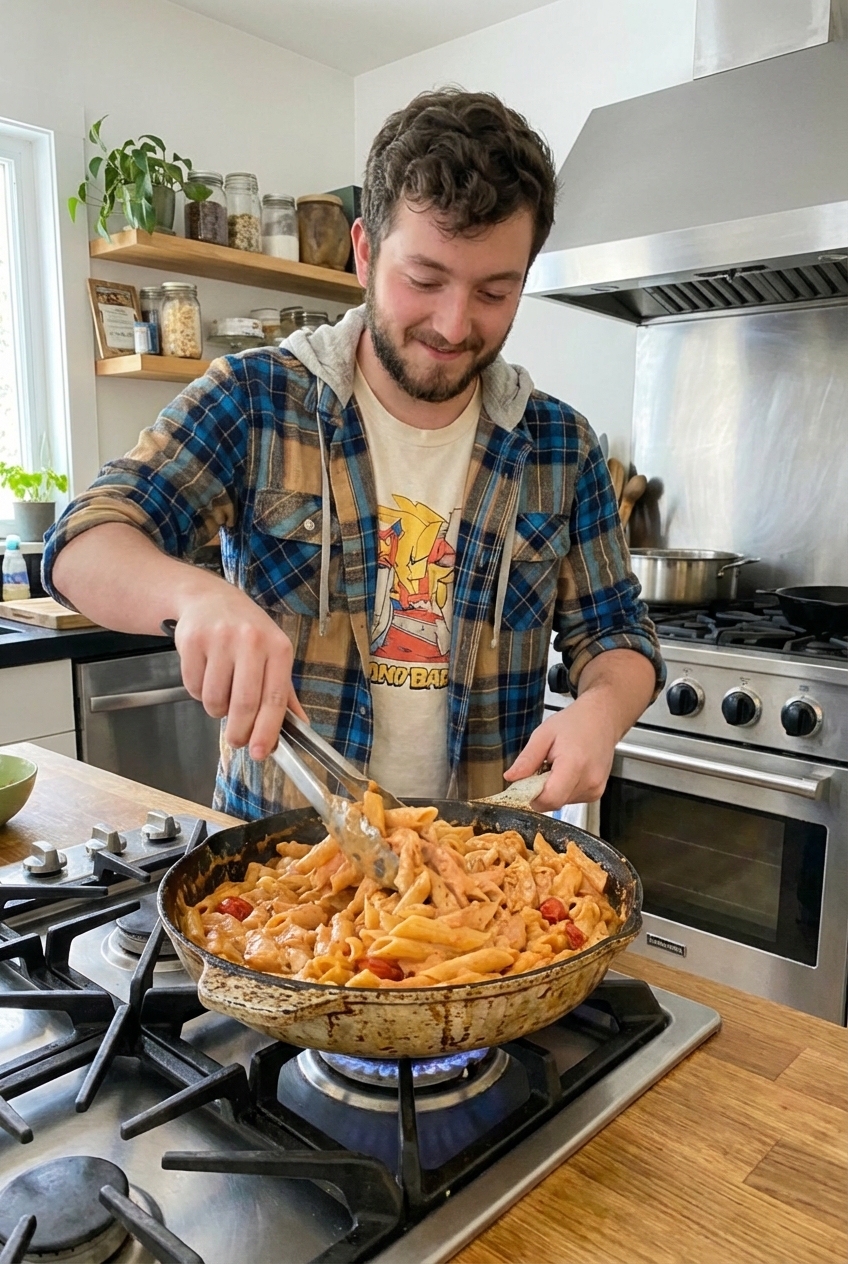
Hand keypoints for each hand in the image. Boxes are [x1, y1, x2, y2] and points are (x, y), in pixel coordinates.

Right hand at [172, 589, 306, 760]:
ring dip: (216, 708)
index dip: (266, 730)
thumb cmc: (246, 630)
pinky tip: (206, 674)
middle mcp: (252, 641)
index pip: (275, 699)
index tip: (259, 752)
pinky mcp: (193, 641)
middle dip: (238, 731)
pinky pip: (194, 687)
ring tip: (221, 691)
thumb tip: (300, 726)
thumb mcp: (273, 653)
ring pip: (215, 699)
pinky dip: (199, 692)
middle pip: (244, 703)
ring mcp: (220, 639)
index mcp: (278, 648)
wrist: (209, 598)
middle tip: (236, 740)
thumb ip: (284, 692)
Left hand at [502, 700, 617, 811]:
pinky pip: (570, 799)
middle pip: (553, 803)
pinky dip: (563, 789)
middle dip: (540, 791)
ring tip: (557, 766)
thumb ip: (527, 759)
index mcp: (574, 764)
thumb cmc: (575, 723)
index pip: (549, 799)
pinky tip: (567, 771)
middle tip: (541, 768)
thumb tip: (511, 777)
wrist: (602, 719)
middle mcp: (588, 781)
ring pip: (561, 803)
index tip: (523, 784)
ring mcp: (595, 789)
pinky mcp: (596, 793)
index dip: (531, 796)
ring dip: (552, 789)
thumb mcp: (544, 734)